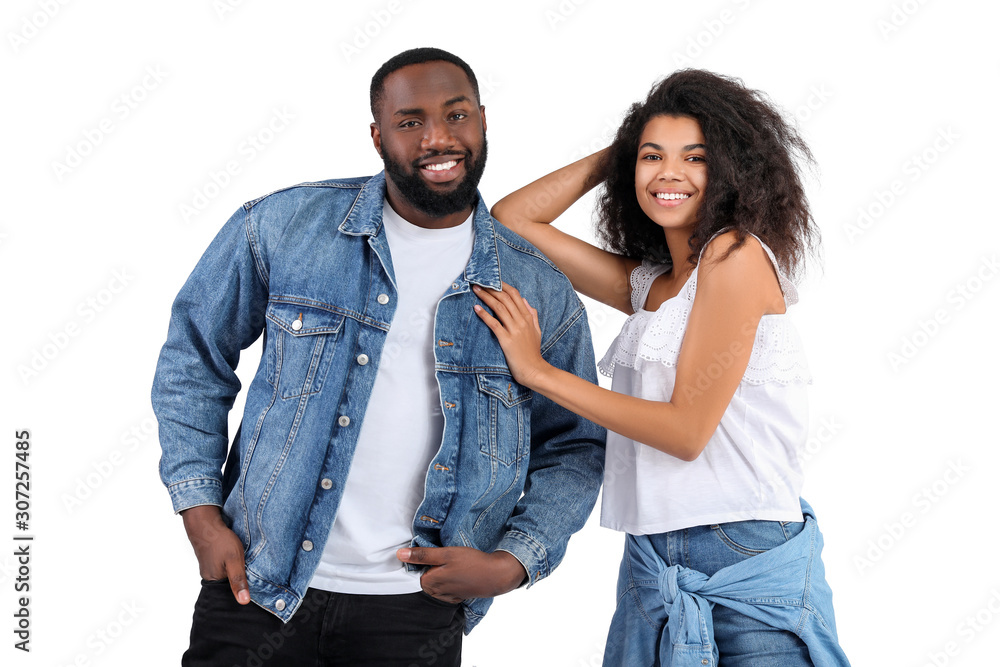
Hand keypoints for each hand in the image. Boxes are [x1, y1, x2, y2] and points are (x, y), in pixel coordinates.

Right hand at [181, 505, 249, 604]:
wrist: (206, 524)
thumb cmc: (220, 541)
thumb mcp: (234, 560)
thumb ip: (238, 580)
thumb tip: (244, 602)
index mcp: (214, 582)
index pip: (231, 594)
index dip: (243, 592)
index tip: (256, 589)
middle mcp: (210, 578)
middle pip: (229, 586)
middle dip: (241, 583)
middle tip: (255, 577)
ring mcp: (210, 568)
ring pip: (228, 576)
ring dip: (238, 573)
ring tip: (249, 569)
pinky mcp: (213, 560)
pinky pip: (225, 568)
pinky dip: (233, 566)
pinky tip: (240, 561)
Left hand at [396, 546, 526, 603]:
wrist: (495, 575)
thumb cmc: (471, 562)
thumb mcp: (445, 553)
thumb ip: (422, 555)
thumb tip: (399, 555)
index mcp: (429, 582)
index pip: (415, 569)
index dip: (423, 558)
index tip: (434, 551)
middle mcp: (436, 593)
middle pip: (425, 576)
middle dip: (431, 566)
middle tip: (445, 556)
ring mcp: (447, 596)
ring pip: (436, 583)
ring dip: (440, 573)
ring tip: (453, 563)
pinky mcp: (457, 597)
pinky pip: (446, 589)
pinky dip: (449, 581)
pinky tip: (458, 573)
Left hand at [473, 282, 549, 388]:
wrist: (534, 370)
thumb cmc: (533, 352)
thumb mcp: (537, 330)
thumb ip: (532, 315)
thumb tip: (525, 300)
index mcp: (528, 317)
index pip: (515, 295)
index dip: (503, 286)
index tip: (493, 280)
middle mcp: (521, 321)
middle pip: (505, 298)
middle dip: (492, 288)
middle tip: (480, 282)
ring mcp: (514, 330)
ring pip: (499, 308)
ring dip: (486, 297)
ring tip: (476, 290)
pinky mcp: (507, 340)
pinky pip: (494, 324)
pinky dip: (484, 315)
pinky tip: (476, 308)